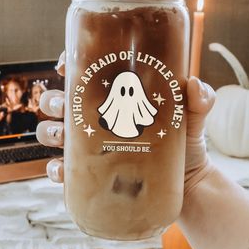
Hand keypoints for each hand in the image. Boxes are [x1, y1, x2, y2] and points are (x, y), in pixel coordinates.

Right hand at [36, 51, 214, 197]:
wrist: (187, 184)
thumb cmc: (185, 143)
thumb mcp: (191, 117)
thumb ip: (199, 100)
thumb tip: (194, 85)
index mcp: (114, 97)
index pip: (82, 73)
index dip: (67, 63)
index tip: (65, 65)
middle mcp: (95, 118)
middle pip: (59, 102)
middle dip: (53, 101)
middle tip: (65, 105)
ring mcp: (89, 146)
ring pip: (53, 133)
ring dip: (49, 132)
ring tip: (62, 136)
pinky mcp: (89, 173)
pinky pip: (63, 170)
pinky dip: (56, 169)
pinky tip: (62, 170)